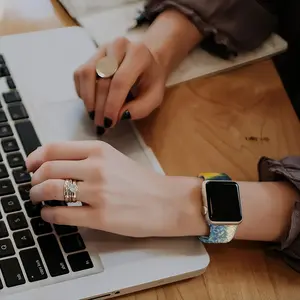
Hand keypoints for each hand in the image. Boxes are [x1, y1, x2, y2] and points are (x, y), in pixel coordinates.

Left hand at [26, 141, 204, 236]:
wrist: (166, 202)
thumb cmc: (141, 181)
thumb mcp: (115, 159)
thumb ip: (87, 159)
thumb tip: (56, 165)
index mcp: (100, 150)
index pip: (54, 148)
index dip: (35, 157)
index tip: (30, 165)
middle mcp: (97, 168)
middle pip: (48, 169)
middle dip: (33, 179)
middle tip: (33, 186)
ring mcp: (98, 193)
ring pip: (50, 190)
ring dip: (37, 195)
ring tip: (38, 200)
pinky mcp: (101, 217)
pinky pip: (62, 215)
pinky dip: (48, 215)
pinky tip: (49, 215)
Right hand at [74, 37, 166, 133]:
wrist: (146, 62)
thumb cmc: (150, 81)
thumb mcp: (154, 97)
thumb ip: (140, 108)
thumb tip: (119, 115)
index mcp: (138, 54)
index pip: (120, 81)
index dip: (112, 104)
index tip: (109, 122)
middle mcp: (118, 46)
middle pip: (103, 80)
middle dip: (100, 107)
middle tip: (101, 125)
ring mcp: (102, 49)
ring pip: (86, 74)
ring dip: (88, 99)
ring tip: (93, 115)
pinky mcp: (91, 55)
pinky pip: (79, 74)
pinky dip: (82, 91)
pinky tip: (91, 103)